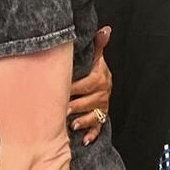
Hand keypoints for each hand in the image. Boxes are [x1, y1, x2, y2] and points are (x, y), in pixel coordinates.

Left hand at [67, 24, 111, 145]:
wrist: (103, 82)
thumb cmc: (94, 70)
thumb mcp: (96, 58)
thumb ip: (97, 45)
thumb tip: (105, 29)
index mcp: (100, 78)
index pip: (88, 83)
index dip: (76, 87)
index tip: (64, 91)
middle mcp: (102, 94)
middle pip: (91, 101)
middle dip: (78, 105)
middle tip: (64, 109)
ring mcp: (102, 107)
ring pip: (94, 115)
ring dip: (84, 120)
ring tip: (72, 124)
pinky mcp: (100, 117)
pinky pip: (98, 128)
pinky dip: (91, 134)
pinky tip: (84, 140)